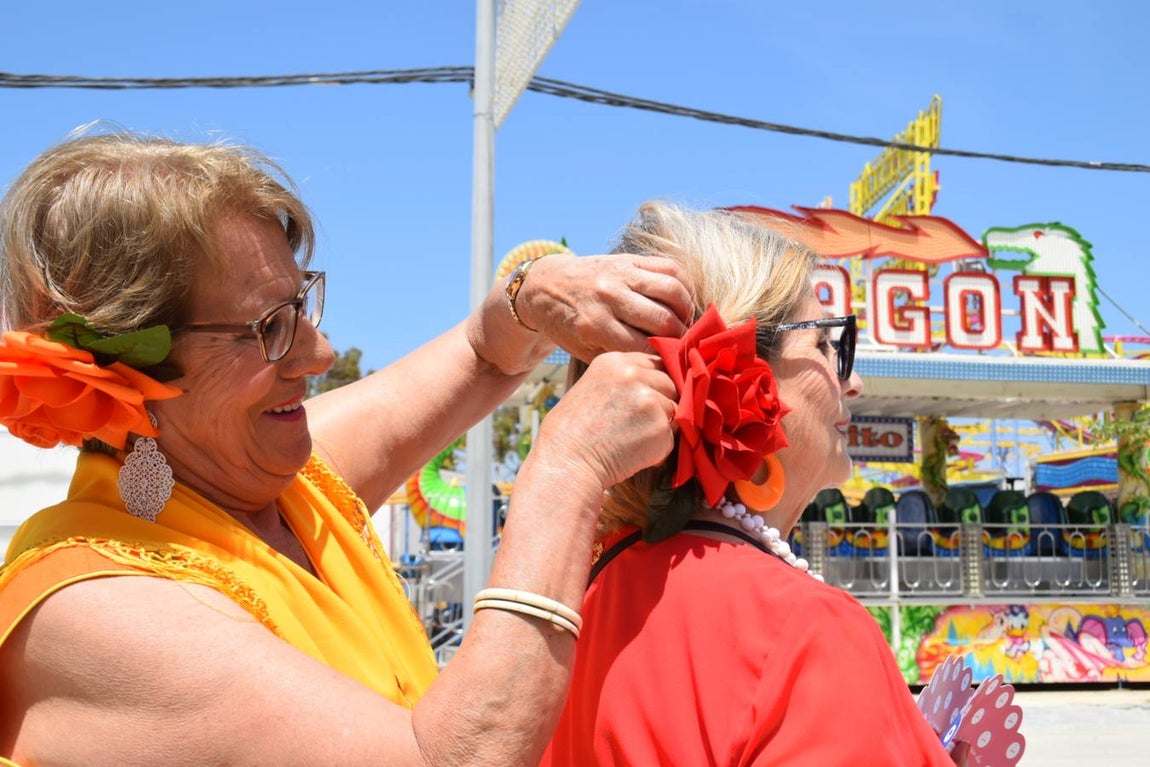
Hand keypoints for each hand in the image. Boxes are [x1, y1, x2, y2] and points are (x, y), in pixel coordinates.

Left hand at [518, 254, 692, 360]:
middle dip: (680, 338)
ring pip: (673, 291)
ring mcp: (620, 273)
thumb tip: (664, 366)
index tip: (675, 366)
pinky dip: (685, 286)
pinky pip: (670, 268)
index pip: (646, 346)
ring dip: (687, 311)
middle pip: (663, 320)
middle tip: (685, 347)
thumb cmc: (568, 326)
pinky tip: (684, 302)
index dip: (665, 358)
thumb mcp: (584, 350)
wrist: (545, 285)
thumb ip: (620, 356)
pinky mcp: (629, 258)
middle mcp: (609, 296)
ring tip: (686, 324)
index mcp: (594, 325)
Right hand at [536, 351, 677, 489]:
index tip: (646, 399)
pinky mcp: (660, 427)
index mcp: (614, 362)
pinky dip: (658, 448)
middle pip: (669, 383)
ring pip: (673, 410)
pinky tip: (632, 452)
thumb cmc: (572, 433)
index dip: (654, 383)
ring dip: (660, 426)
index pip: (654, 363)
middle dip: (661, 403)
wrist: (566, 463)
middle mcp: (633, 374)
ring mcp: (649, 400)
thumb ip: (622, 382)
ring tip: (629, 439)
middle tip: (636, 425)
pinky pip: (671, 436)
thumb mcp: (592, 389)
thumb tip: (652, 387)